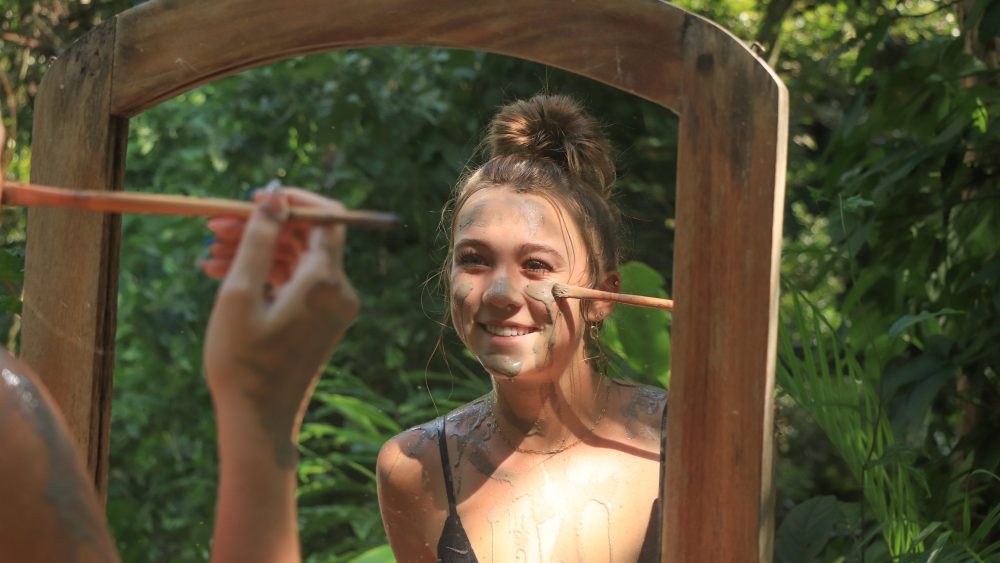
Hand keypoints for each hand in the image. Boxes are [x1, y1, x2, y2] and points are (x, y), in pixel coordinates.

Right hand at [202, 187, 359, 467]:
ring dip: (255, 252)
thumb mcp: (240, 292)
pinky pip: (295, 284)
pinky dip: (264, 275)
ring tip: (207, 255)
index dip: (291, 201)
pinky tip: (222, 275)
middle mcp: (340, 292)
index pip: (325, 217)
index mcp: (327, 281)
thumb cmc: (243, 361)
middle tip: (213, 226)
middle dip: (260, 227)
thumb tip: (273, 195)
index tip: (253, 198)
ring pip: (295, 261)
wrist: (258, 420)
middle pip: (305, 238)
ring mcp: (333, 309)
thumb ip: (259, 238)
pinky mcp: (321, 322)